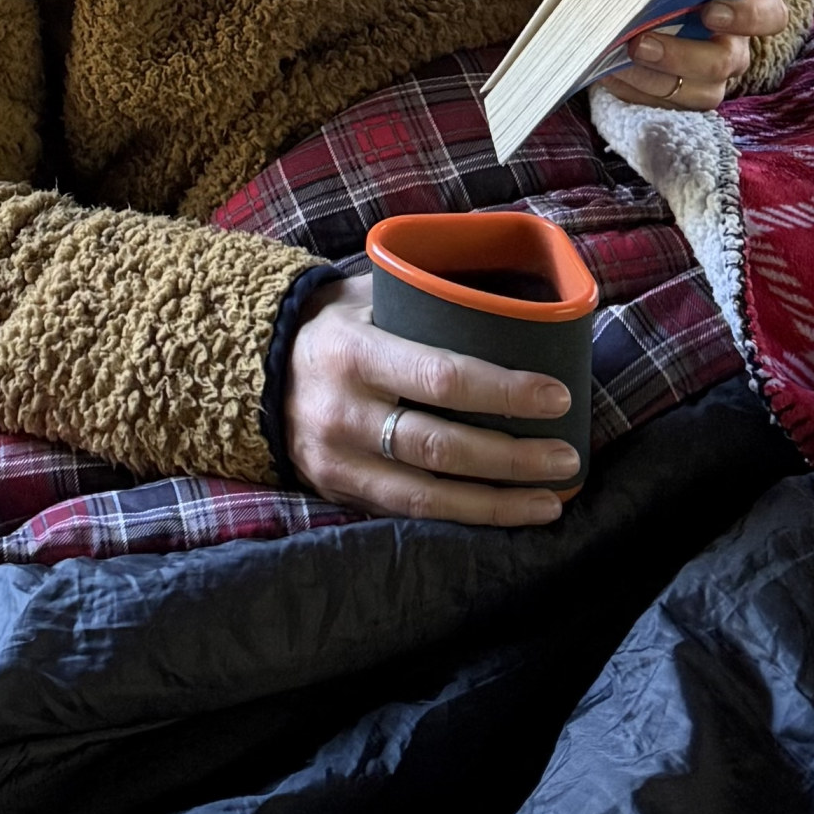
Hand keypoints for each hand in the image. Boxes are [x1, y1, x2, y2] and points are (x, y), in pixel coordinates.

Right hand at [283, 269, 579, 524]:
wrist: (245, 368)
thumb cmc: (330, 324)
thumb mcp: (366, 296)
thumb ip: (426, 299)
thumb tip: (512, 299)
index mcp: (354, 352)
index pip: (442, 377)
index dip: (505, 391)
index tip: (557, 396)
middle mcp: (344, 412)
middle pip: (442, 446)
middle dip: (513, 457)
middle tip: (568, 456)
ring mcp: (338, 461)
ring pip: (428, 497)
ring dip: (497, 502)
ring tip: (552, 499)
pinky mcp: (338, 492)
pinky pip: (407, 515)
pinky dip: (462, 517)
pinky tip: (504, 514)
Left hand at [595, 0, 792, 112]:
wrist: (631, 3)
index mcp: (742, 5)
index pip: (769, 14)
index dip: (747, 16)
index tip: (710, 11)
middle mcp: (733, 46)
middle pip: (726, 61)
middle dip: (681, 54)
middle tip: (640, 43)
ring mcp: (711, 79)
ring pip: (700, 93)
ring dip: (653, 79)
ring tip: (616, 62)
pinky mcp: (682, 100)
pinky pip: (665, 106)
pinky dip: (634, 90)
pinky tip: (608, 73)